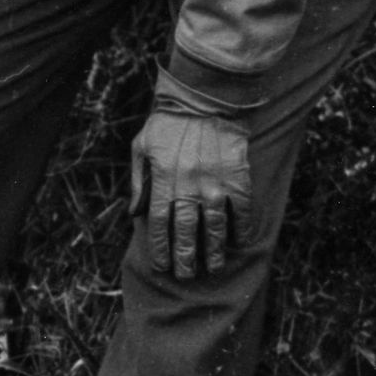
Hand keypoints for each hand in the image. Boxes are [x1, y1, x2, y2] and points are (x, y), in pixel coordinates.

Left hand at [130, 73, 253, 279]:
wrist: (206, 100)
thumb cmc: (168, 123)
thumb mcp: (141, 147)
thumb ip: (138, 181)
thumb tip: (134, 212)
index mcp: (164, 181)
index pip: (159, 224)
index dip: (160, 247)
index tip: (161, 265)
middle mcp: (189, 187)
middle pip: (186, 232)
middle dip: (185, 257)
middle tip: (186, 275)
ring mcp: (216, 185)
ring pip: (215, 227)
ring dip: (213, 251)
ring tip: (212, 268)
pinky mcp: (238, 179)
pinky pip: (241, 211)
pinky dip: (240, 229)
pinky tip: (237, 242)